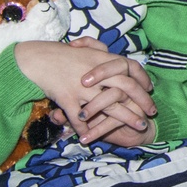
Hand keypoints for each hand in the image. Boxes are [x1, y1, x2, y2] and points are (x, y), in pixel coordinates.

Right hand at [15, 40, 154, 142]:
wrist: (35, 59)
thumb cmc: (59, 54)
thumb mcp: (83, 48)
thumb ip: (99, 50)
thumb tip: (113, 55)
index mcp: (101, 58)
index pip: (130, 67)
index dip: (142, 79)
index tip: (150, 88)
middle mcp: (95, 73)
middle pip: (126, 87)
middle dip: (142, 101)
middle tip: (152, 111)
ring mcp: (81, 87)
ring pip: (110, 106)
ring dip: (127, 117)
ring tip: (140, 125)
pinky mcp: (67, 98)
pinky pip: (80, 118)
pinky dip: (86, 129)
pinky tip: (94, 138)